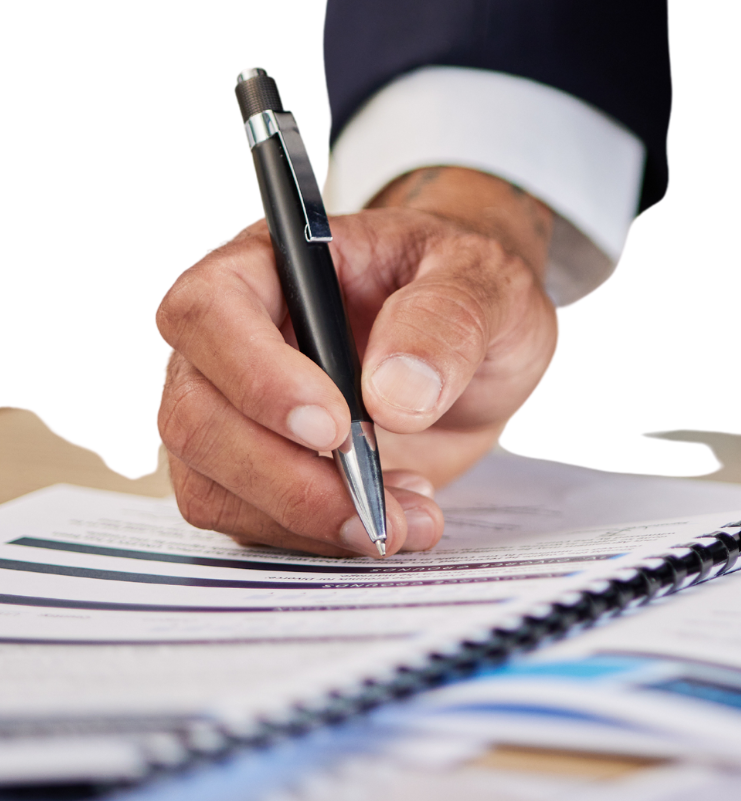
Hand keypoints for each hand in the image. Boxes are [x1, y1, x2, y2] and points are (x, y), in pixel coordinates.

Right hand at [155, 167, 559, 556]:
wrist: (482, 339)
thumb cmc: (466, 287)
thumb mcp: (485, 282)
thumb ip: (447, 319)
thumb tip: (394, 392)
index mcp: (272, 262)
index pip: (209, 309)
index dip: (256, 374)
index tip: (333, 426)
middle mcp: (234, 336)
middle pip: (195, 415)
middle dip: (282, 476)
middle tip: (373, 504)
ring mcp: (236, 409)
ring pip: (210, 482)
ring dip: (304, 518)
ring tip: (406, 517)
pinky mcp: (259, 470)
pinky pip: (249, 521)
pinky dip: (315, 537)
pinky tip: (391, 515)